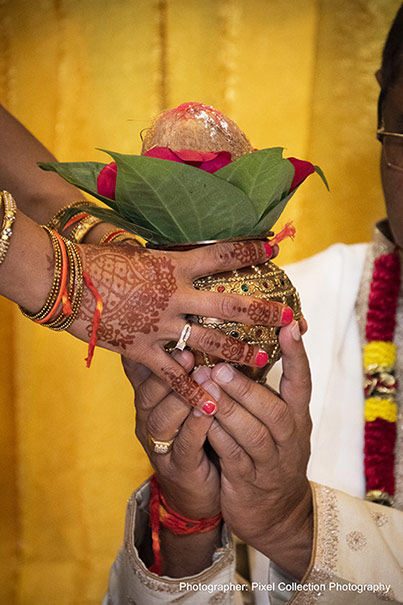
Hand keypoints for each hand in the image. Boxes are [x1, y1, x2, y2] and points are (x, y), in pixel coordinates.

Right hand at [70, 239, 292, 412]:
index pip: (222, 255)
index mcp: (174, 266)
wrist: (63, 280)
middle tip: (289, 315)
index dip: (250, 251)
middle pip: (229, 304)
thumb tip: (179, 252)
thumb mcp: (133, 250)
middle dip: (261, 310)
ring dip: (238, 352)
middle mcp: (175, 296)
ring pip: (209, 342)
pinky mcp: (141, 350)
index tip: (274, 248)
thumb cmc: (97, 260)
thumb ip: (161, 258)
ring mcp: (160, 325)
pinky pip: (173, 376)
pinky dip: (193, 392)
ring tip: (262, 360)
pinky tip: (212, 406)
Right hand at [123, 352, 221, 575]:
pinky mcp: (177, 467)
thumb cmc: (197, 434)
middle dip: (167, 371)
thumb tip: (193, 331)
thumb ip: (186, 371)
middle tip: (186, 351)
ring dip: (182, 396)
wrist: (199, 493)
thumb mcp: (185, 400)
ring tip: (203, 377)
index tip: (157, 331)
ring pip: (161, 418)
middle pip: (146, 392)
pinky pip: (183, 444)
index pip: (139, 372)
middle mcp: (148, 420)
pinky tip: (209, 410)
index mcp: (149, 399)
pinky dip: (196, 426)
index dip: (144, 353)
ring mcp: (160, 445)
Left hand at [198, 320, 312, 578]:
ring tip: (203, 385)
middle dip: (246, 387)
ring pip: (252, 434)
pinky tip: (199, 417)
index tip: (289, 326)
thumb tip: (249, 344)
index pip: (302, 382)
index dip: (297, 355)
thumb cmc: (271, 453)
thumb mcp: (278, 423)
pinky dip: (216, 435)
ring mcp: (271, 463)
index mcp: (298, 417)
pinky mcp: (249, 482)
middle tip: (219, 364)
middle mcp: (290, 438)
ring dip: (227, 408)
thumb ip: (265, 390)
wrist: (276, 513)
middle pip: (273, 410)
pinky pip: (232, 456)